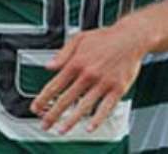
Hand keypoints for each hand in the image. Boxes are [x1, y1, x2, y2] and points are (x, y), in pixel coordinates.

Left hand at [30, 21, 148, 133]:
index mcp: (77, 62)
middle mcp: (88, 74)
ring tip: (62, 130)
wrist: (132, 37)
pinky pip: (106, 107)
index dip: (43, 99)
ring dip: (71, 120)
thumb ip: (63, 54)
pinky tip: (89, 127)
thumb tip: (49, 66)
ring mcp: (103, 82)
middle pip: (66, 99)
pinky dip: (97, 119)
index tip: (36, 108)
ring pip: (84, 106)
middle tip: (45, 124)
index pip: (55, 85)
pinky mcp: (118, 88)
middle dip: (53, 114)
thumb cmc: (106, 38)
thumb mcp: (79, 38)